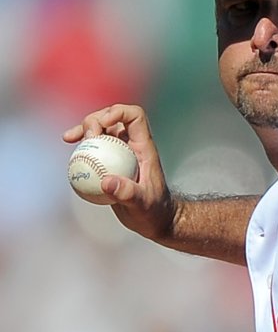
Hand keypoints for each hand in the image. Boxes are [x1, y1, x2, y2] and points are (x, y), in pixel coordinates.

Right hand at [63, 104, 175, 241]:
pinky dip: (81, 146)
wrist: (154, 218)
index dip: (117, 112)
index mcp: (144, 147)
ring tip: (69, 138)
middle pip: (113, 118)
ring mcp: (121, 152)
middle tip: (85, 138)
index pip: (135, 116)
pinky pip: (94, 148)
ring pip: (101, 131)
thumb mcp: (143, 204)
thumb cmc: (154, 210)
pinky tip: (69, 153)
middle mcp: (132, 145)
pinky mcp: (111, 162)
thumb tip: (106, 182)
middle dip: (95, 120)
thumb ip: (128, 193)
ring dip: (84, 129)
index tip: (102, 125)